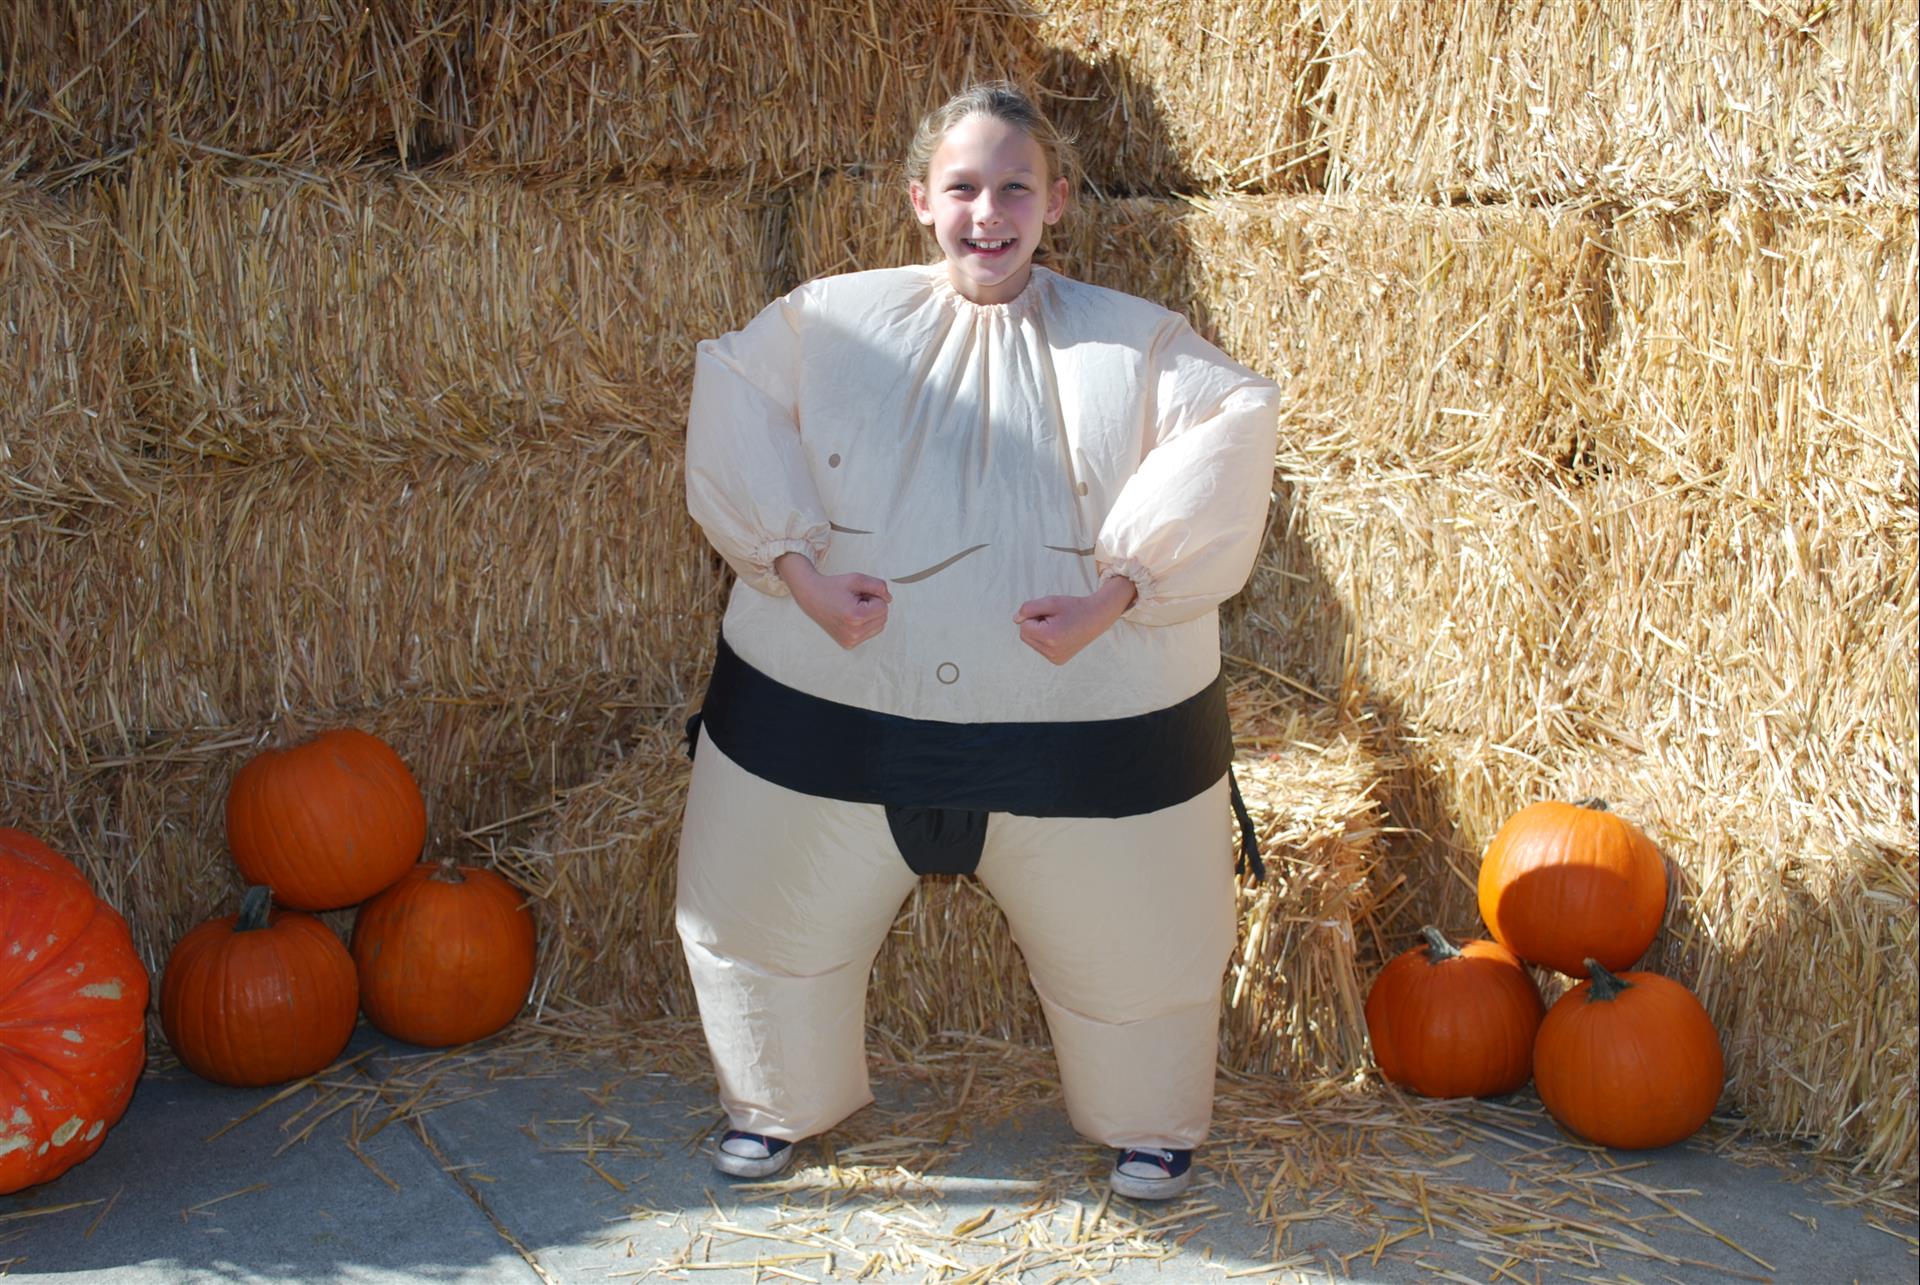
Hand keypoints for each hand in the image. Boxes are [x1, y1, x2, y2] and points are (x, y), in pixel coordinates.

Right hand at [777, 553, 890, 648]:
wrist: (811, 596)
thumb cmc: (832, 587)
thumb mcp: (857, 579)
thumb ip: (878, 586)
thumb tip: (889, 599)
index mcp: (856, 617)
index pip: (884, 607)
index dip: (873, 597)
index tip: (857, 595)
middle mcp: (853, 633)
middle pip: (883, 618)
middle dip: (873, 606)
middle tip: (855, 600)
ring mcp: (850, 641)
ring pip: (878, 627)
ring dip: (870, 616)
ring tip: (853, 608)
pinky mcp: (848, 644)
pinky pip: (869, 633)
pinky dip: (865, 624)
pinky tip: (850, 617)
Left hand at [1014, 577, 1136, 665]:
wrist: (1096, 617)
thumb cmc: (1074, 607)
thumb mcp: (1050, 601)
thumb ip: (1028, 608)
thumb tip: (1015, 620)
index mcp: (1049, 637)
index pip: (1023, 626)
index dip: (1033, 615)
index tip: (1050, 613)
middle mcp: (1052, 652)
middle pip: (1025, 636)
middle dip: (1034, 624)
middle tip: (1053, 618)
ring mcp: (1055, 658)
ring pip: (1031, 642)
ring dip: (1039, 632)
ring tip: (1057, 625)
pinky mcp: (1057, 660)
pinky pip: (1040, 648)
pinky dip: (1045, 639)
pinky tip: (1059, 634)